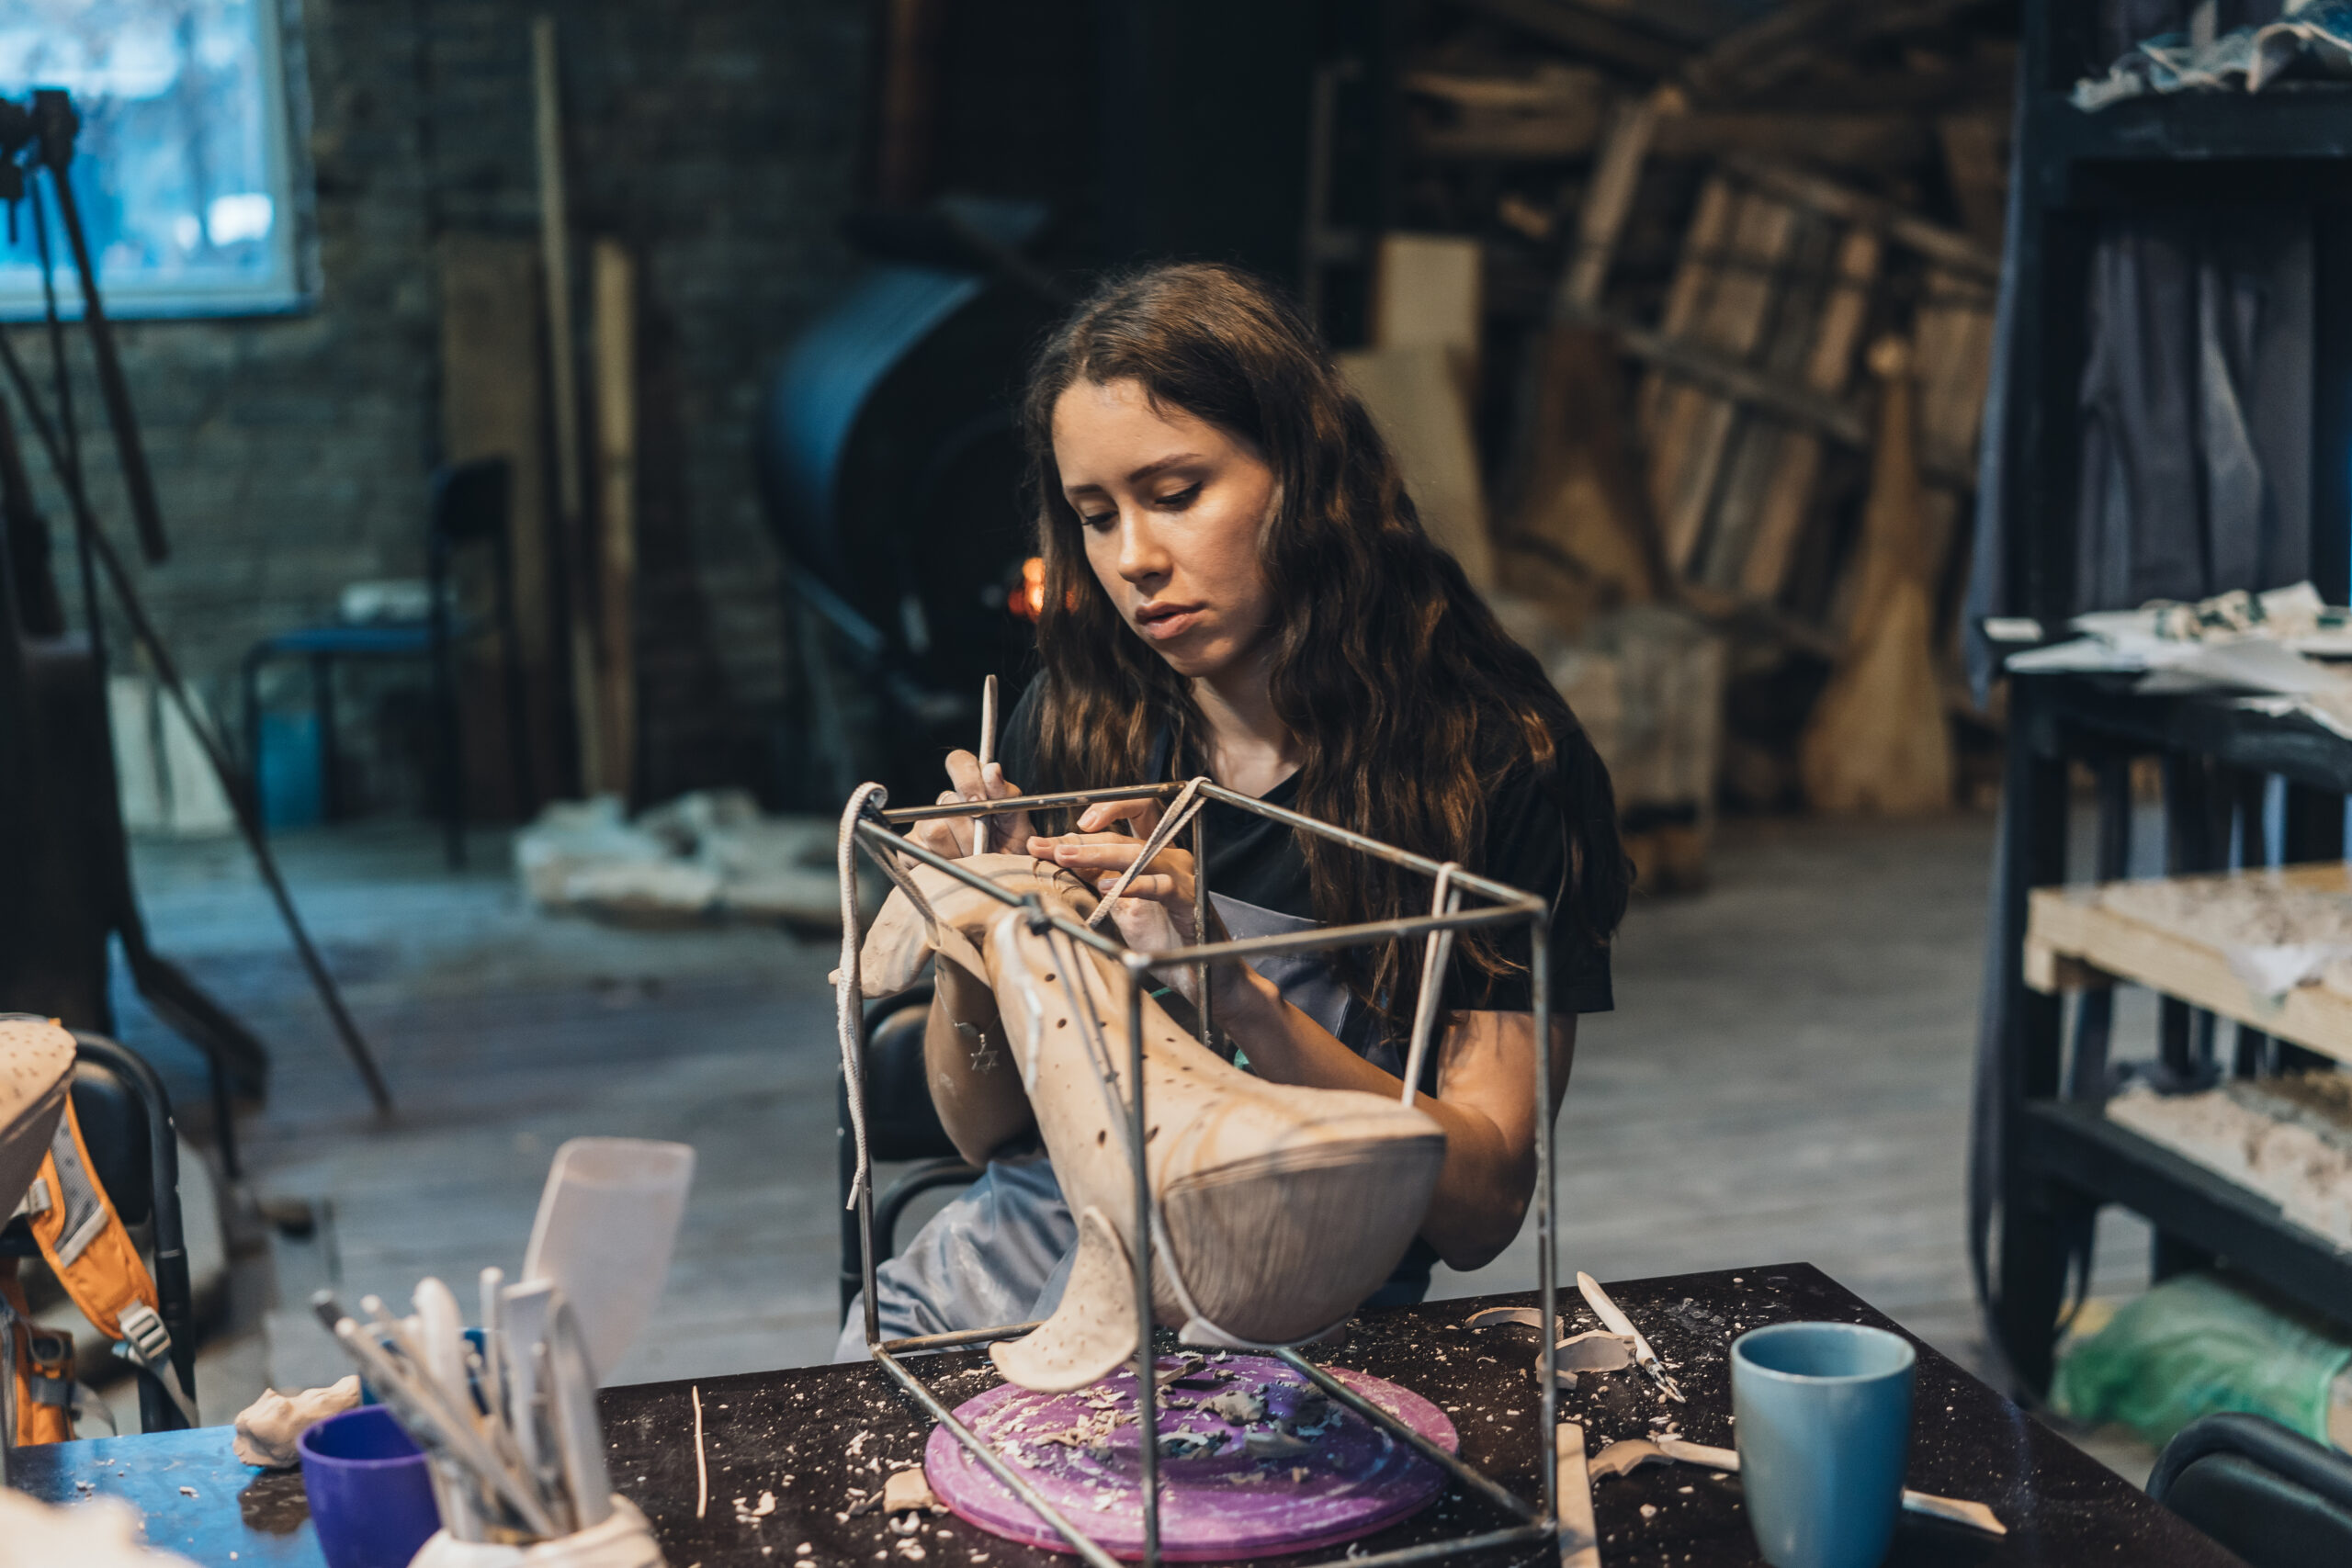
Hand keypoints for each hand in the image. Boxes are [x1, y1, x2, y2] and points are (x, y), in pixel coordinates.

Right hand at [909, 749, 1032, 860]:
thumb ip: (1007, 796)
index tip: (979, 802)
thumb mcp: (1018, 825)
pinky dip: (945, 862)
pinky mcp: (912, 848)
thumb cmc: (1010, 852)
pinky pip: (922, 850)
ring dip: (960, 850)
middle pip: (947, 802)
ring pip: (935, 829)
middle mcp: (946, 803)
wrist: (998, 887)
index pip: (959, 761)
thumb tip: (992, 769)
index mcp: (972, 788)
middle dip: (971, 830)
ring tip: (973, 858)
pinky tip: (957, 865)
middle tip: (985, 845)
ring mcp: (925, 824)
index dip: (967, 779)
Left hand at [1029, 798, 1232, 1005]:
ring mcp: (1181, 876)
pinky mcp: (1188, 899)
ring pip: (1139, 852)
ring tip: (1066, 858)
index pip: (1124, 821)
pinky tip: (1106, 887)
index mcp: (1154, 854)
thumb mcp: (1121, 904)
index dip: (1097, 819)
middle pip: (1124, 835)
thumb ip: (1098, 877)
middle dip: (1082, 840)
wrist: (1199, 974)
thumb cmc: (1164, 938)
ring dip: (1098, 854)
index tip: (1058, 835)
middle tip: (1049, 847)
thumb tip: (1060, 856)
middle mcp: (1169, 857)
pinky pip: (1159, 885)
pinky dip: (1131, 884)